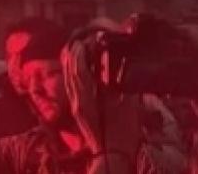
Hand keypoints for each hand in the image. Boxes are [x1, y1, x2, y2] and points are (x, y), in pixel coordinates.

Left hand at [63, 37, 141, 155]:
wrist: (111, 157)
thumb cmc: (122, 134)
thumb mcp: (127, 107)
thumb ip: (122, 85)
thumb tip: (119, 66)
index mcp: (86, 97)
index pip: (79, 68)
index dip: (82, 52)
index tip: (88, 40)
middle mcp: (76, 99)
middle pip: (71, 70)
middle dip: (76, 53)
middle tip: (83, 40)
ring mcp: (76, 105)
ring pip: (70, 77)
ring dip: (74, 62)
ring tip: (81, 49)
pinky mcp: (78, 110)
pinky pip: (72, 87)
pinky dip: (75, 74)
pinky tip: (82, 70)